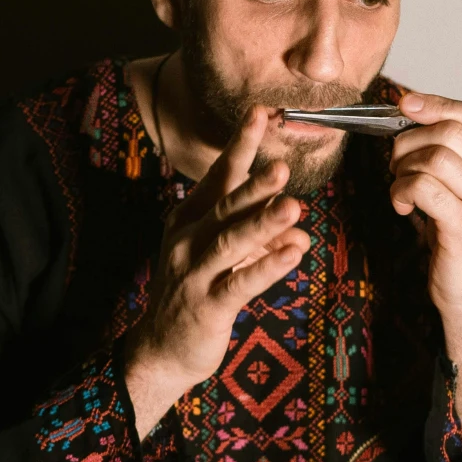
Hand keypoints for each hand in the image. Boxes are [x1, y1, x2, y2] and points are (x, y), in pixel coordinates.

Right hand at [124, 106, 309, 435]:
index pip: (220, 175)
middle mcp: (187, 239)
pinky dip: (267, 268)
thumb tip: (300, 230)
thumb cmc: (197, 294)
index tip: (262, 112)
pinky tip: (293, 254)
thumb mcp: (226, 258)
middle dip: (254, 184)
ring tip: (294, 207)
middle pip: (226, 205)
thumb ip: (261, 240)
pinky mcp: (206, 306)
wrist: (161, 349)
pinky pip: (239, 284)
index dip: (241, 145)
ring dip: (263, 224)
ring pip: (231, 242)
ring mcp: (193, 272)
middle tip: (282, 164)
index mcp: (190, 218)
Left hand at [389, 91, 461, 432]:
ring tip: (400, 186)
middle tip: (396, 160)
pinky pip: (424, 187)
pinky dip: (402, 190)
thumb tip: (413, 109)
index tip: (407, 104)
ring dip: (404, 167)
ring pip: (436, 157)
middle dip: (412, 139)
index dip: (441, 103)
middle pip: (454, 132)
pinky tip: (402, 206)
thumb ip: (458, 155)